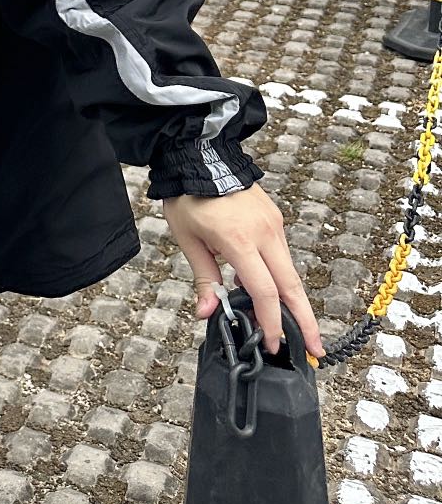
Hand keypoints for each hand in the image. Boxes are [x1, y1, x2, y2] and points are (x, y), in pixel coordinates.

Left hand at [163, 183, 325, 358]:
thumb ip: (203, 277)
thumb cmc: (188, 194)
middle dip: (305, 321)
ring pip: (289, 271)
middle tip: (316, 351)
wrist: (199, 152)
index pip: (264, 292)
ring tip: (296, 329)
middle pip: (291, 286)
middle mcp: (264, 233)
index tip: (274, 345)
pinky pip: (281, 255)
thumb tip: (207, 313)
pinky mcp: (274, 218)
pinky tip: (271, 294)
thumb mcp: (187, 237)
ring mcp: (273, 224)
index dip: (271, 323)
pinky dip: (281, 278)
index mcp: (239, 240)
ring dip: (294, 301)